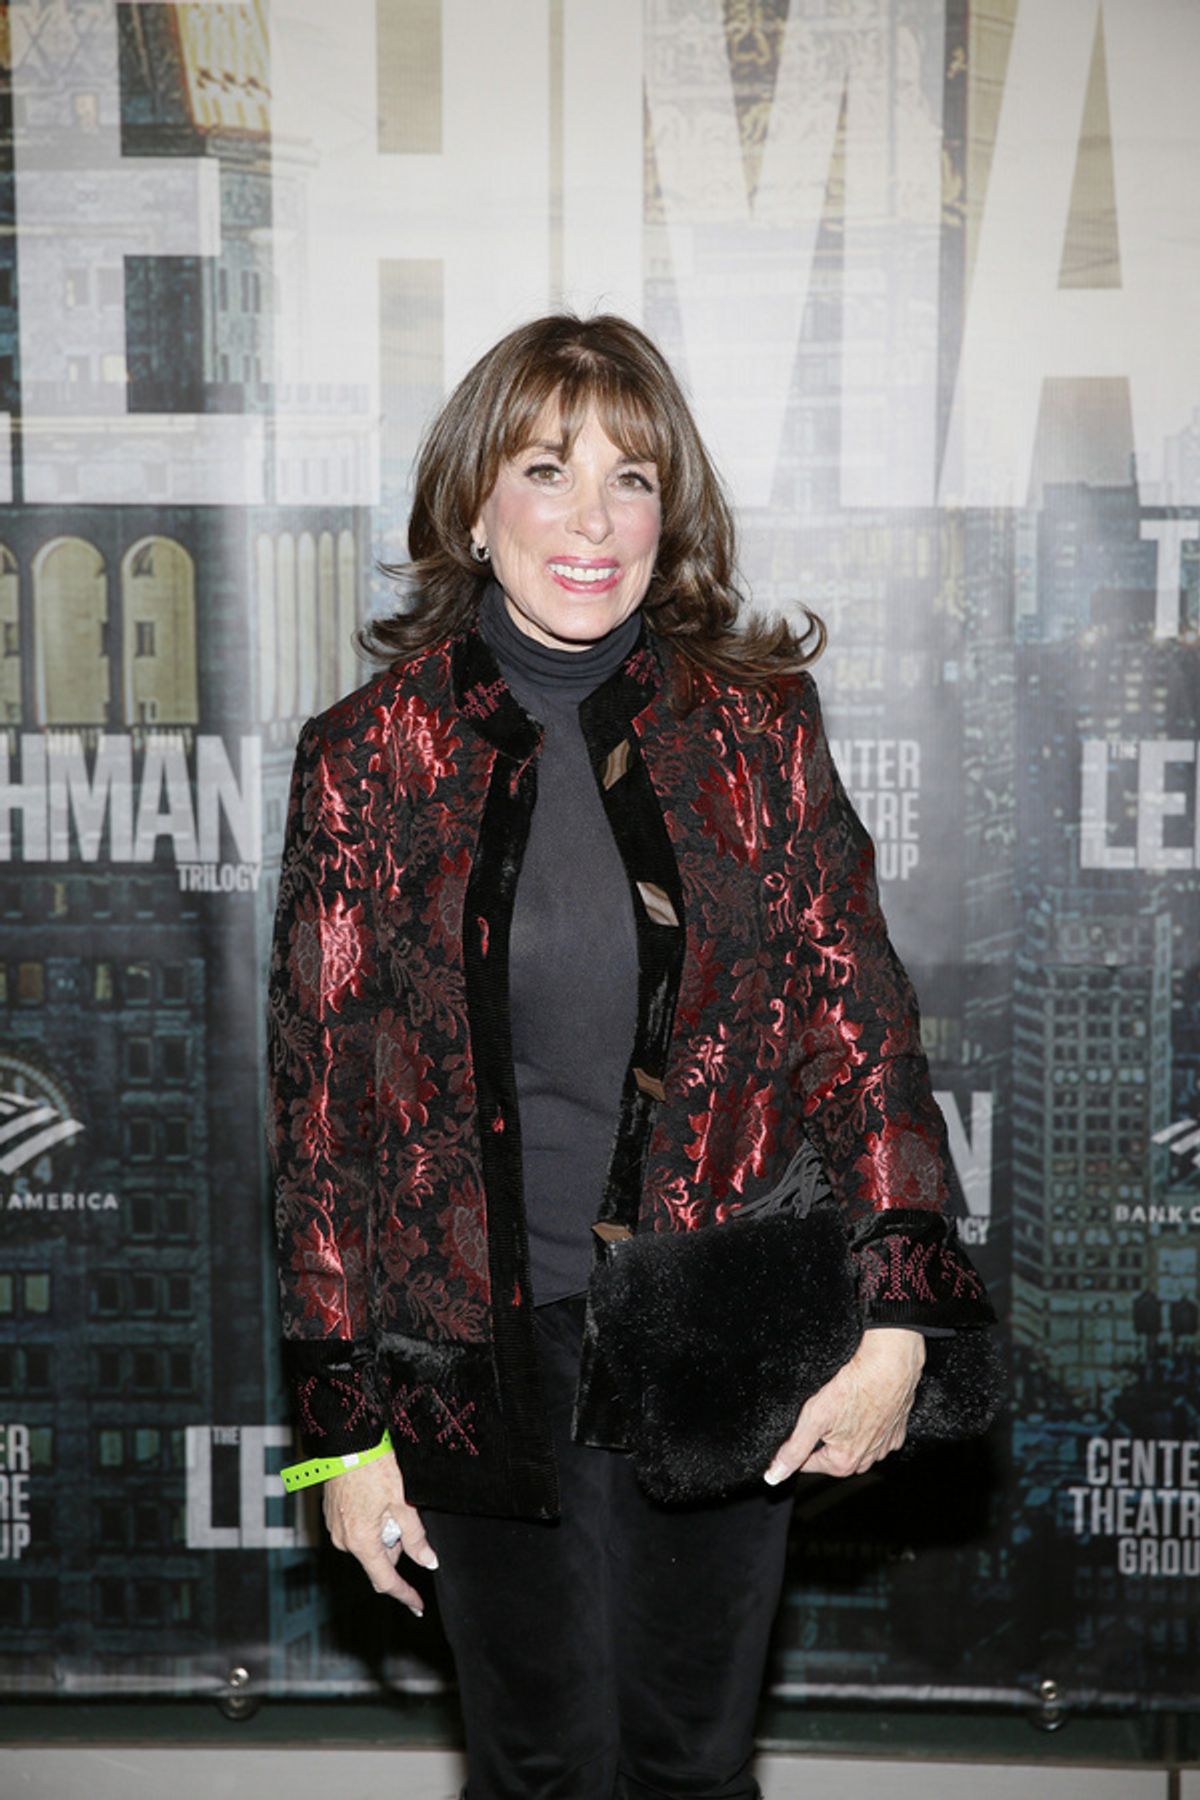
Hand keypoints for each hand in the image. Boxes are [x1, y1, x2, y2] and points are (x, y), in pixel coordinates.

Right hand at [323, 1451, 437, 1615]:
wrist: (347, 1440)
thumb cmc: (374, 1466)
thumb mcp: (403, 1502)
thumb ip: (416, 1536)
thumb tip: (428, 1562)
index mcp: (361, 1541)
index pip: (385, 1581)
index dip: (405, 1595)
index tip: (418, 1607)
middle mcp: (344, 1540)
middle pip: (379, 1558)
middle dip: (397, 1546)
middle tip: (406, 1513)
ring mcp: (335, 1528)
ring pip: (369, 1543)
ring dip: (384, 1531)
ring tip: (392, 1497)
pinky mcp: (332, 1515)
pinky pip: (357, 1529)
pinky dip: (371, 1521)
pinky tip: (378, 1495)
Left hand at [764, 1328, 925, 1482]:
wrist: (889, 1367)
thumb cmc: (855, 1388)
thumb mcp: (813, 1418)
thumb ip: (793, 1449)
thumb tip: (775, 1475)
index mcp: (843, 1463)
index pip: (807, 1462)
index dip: (798, 1444)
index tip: (801, 1425)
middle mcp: (866, 1460)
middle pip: (831, 1454)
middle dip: (823, 1436)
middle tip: (826, 1410)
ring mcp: (883, 1446)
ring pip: (854, 1444)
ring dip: (846, 1430)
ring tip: (845, 1405)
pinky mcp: (896, 1432)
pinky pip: (875, 1433)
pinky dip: (867, 1422)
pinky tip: (863, 1406)